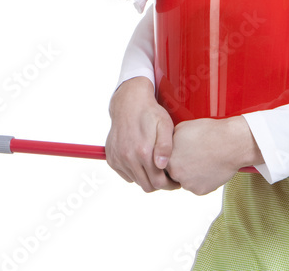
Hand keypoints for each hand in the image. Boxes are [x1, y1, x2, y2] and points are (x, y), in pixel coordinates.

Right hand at [105, 76, 178, 191]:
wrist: (129, 103)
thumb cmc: (150, 113)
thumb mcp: (164, 125)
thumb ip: (165, 146)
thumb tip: (161, 165)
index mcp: (143, 151)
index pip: (158, 182)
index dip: (170, 185)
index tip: (176, 182)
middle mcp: (128, 157)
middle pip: (147, 186)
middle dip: (160, 184)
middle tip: (168, 177)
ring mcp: (118, 159)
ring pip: (136, 181)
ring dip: (147, 178)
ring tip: (156, 167)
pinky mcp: (111, 158)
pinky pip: (126, 175)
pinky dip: (135, 173)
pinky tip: (143, 161)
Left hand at [166, 117, 262, 195]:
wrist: (232, 143)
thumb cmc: (210, 132)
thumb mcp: (182, 128)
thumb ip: (170, 140)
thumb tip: (165, 145)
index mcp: (168, 157)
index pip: (162, 162)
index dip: (172, 157)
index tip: (181, 153)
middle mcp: (174, 172)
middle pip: (173, 173)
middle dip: (181, 167)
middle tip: (194, 157)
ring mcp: (187, 183)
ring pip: (185, 181)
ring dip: (192, 174)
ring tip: (204, 161)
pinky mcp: (199, 190)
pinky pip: (198, 187)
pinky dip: (203, 180)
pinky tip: (210, 168)